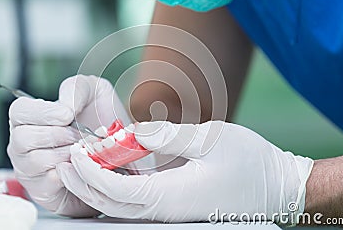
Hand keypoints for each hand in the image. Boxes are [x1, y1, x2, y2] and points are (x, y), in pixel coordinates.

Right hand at [7, 75, 129, 216]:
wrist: (117, 154)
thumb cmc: (99, 121)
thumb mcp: (94, 94)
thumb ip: (77, 89)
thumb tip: (65, 106)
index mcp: (31, 118)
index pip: (18, 111)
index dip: (41, 113)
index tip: (67, 115)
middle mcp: (23, 143)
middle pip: (22, 138)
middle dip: (56, 135)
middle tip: (79, 135)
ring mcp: (29, 168)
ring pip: (35, 161)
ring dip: (65, 154)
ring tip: (83, 150)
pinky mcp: (42, 190)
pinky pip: (47, 182)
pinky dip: (69, 173)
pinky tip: (82, 165)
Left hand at [57, 121, 312, 222]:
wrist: (275, 188)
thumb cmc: (250, 162)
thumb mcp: (211, 138)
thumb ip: (169, 136)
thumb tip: (135, 132)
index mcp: (174, 195)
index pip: (119, 190)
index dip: (93, 173)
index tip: (77, 153)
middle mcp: (167, 209)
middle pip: (113, 205)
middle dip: (85, 183)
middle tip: (67, 159)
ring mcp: (171, 211)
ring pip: (121, 206)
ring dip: (97, 185)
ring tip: (81, 162)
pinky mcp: (174, 205)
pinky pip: (136, 201)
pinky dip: (116, 186)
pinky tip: (111, 168)